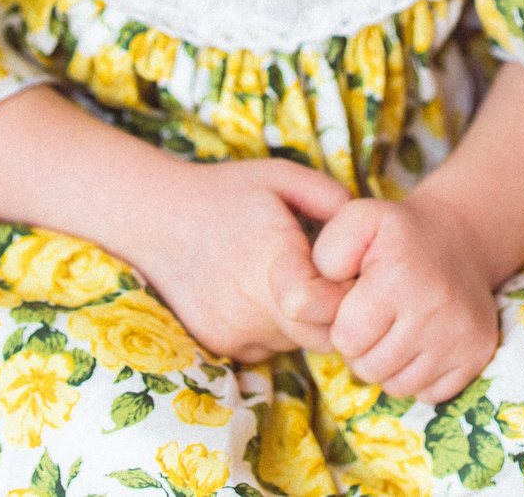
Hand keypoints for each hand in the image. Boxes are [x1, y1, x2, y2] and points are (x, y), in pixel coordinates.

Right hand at [119, 158, 353, 364]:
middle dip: (333, 312)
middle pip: (322, 336)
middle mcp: (254, 309)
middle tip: (323, 277)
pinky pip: (267, 347)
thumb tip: (368, 228)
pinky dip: (272, 327)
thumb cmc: (224, 192)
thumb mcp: (281, 176)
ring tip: (284, 279)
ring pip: (296, 343)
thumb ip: (331, 197)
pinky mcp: (221, 345)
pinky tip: (256, 293)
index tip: (343, 270)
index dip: (349, 292)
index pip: (336, 307)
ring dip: (302, 321)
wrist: (155, 217)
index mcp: (275, 264)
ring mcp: (235, 333)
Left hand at [299, 193, 500, 403]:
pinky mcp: (477, 356)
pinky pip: (428, 394)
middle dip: (362, 348)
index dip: (343, 324)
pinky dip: (418, 376)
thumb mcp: (355, 223)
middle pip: (368, 368)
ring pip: (397, 386)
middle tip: (375, 317)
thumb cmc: (395, 236)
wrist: (457, 240)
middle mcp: (435, 308)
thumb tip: (303, 305)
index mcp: (398, 275)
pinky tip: (420, 342)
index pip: (345, 338)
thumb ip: (323, 257)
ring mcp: (460, 337)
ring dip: (387, 364)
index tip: (355, 302)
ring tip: (395, 329)